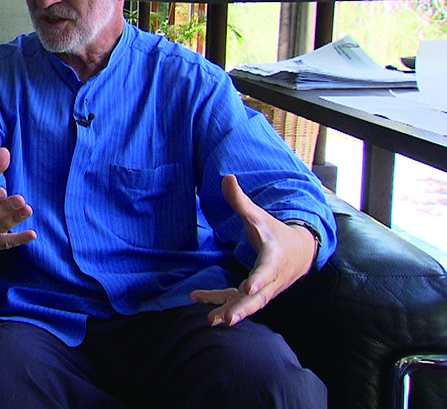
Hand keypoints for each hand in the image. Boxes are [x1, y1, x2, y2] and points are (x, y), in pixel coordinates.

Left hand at [190, 175, 317, 326]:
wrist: (300, 252)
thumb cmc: (276, 232)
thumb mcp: (259, 216)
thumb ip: (240, 201)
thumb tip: (226, 177)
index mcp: (273, 259)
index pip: (267, 271)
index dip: (259, 279)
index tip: (249, 286)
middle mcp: (271, 279)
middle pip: (258, 297)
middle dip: (242, 308)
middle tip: (227, 319)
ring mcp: (265, 289)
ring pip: (249, 305)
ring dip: (231, 312)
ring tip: (212, 321)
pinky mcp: (256, 294)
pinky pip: (238, 301)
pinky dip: (221, 302)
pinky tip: (198, 300)